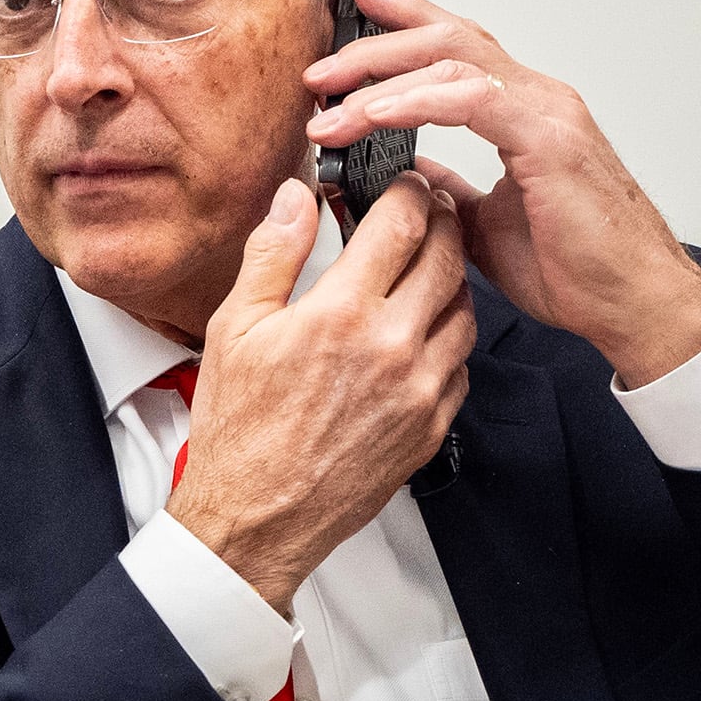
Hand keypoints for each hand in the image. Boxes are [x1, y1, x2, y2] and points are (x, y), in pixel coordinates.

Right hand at [173, 175, 474, 617]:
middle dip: (439, 222)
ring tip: (424, 270)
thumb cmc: (238, 431)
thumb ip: (273, 254)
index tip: (397, 184)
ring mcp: (420, 389)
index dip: (405, 191)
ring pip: (466, 308)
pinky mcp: (433, 424)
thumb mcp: (234, 328)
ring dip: (450, 278)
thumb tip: (294, 197)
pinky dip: (448, 337)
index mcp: (341, 313)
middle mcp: (392, 346)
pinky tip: (419, 334)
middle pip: (447, 256)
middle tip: (420, 214)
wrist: (257, 517)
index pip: (402, 222)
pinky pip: (462, 364)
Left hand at [306, 0, 700, 386]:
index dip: (406, 22)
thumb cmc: (578, 269)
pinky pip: (471, 99)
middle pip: (447, 40)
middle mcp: (538, 100)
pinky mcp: (550, 139)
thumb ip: (449, 189)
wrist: (633, 304)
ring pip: (452, 61)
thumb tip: (410, 173)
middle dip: (376, 45)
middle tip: (320, 69)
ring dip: (380, 77)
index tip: (358, 7)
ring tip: (329, 103)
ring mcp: (547, 113)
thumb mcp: (485, 224)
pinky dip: (415, 102)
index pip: (457, 50)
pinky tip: (374, 114)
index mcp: (523, 113)